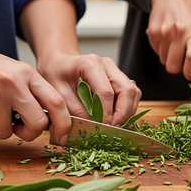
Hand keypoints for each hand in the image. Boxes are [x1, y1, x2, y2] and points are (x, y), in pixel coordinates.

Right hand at [0, 37, 70, 143]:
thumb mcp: (14, 72)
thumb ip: (31, 92)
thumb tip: (50, 121)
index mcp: (27, 74)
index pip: (56, 102)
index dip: (64, 124)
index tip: (63, 137)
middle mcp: (13, 83)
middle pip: (38, 123)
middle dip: (30, 133)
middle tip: (19, 128)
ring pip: (6, 132)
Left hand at [18, 0, 141, 124]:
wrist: (59, 62)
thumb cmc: (56, 73)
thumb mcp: (57, 91)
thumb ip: (73, 108)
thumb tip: (90, 124)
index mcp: (91, 64)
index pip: (106, 92)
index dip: (107, 113)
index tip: (103, 127)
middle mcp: (108, 65)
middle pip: (127, 90)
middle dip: (123, 113)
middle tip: (114, 129)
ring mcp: (116, 71)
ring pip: (133, 92)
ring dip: (128, 112)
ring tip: (116, 125)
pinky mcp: (120, 78)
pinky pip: (132, 94)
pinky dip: (128, 108)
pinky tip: (118, 118)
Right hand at [147, 0, 190, 79]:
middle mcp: (179, 31)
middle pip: (173, 67)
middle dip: (178, 67)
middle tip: (183, 59)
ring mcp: (163, 32)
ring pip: (164, 61)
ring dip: (170, 58)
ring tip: (176, 44)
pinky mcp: (152, 32)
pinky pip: (156, 52)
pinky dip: (162, 50)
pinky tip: (168, 39)